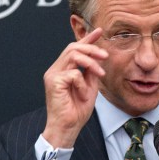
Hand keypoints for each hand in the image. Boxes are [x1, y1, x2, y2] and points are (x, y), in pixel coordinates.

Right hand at [42, 28, 107, 147]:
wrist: (67, 128)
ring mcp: (53, 75)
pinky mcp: (54, 82)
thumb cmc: (76, 112)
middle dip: (91, 48)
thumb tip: (98, 60)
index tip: (100, 31)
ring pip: (73, 55)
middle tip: (105, 56)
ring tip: (100, 74)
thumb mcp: (89, 88)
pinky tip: (83, 95)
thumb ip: (91, 73)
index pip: (74, 49)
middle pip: (72, 47)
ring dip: (91, 63)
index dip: (87, 39)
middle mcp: (55, 70)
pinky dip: (83, 84)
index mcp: (63, 70)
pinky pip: (74, 74)